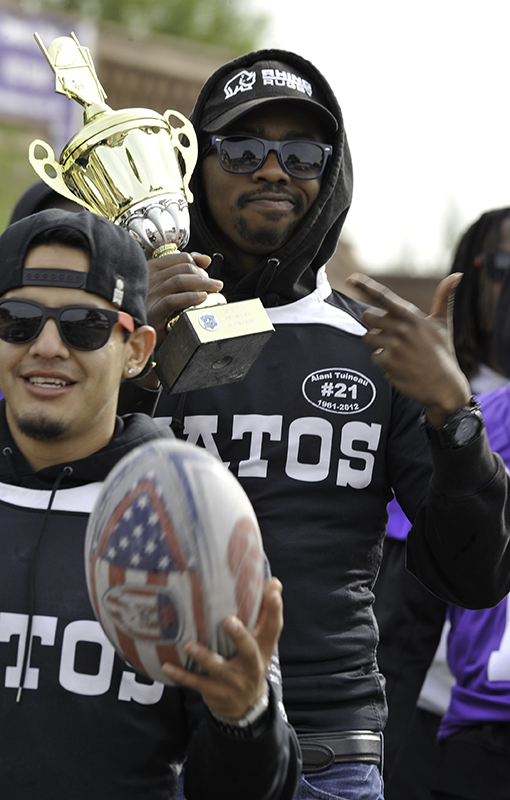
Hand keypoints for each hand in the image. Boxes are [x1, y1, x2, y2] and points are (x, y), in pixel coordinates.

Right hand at [146, 251, 222, 348]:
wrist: (141, 333)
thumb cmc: (157, 309)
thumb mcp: (169, 287)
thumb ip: (185, 270)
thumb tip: (206, 259)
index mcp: (152, 270)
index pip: (179, 258)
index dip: (197, 262)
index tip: (207, 270)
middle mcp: (149, 279)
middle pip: (182, 269)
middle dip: (203, 275)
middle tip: (214, 285)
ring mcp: (149, 295)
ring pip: (179, 281)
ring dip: (202, 284)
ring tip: (214, 290)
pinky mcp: (152, 313)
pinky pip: (172, 301)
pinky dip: (190, 298)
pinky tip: (202, 298)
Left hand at [161, 577, 282, 719]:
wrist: (247, 706)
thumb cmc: (252, 661)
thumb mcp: (263, 642)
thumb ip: (265, 613)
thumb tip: (274, 582)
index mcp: (264, 648)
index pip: (273, 628)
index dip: (275, 611)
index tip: (273, 593)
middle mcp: (251, 665)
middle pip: (248, 650)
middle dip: (239, 636)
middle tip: (229, 621)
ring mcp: (233, 681)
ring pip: (217, 668)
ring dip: (203, 656)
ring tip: (188, 644)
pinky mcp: (215, 692)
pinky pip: (196, 683)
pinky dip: (181, 675)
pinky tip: (166, 665)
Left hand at [348, 272, 470, 425]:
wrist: (443, 386)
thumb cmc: (442, 352)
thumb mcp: (443, 324)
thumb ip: (443, 298)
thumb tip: (457, 274)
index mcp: (411, 315)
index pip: (383, 296)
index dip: (365, 286)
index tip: (350, 279)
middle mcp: (400, 328)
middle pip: (367, 316)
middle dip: (373, 324)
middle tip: (388, 333)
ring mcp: (393, 345)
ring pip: (367, 337)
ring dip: (377, 344)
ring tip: (397, 351)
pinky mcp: (387, 362)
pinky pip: (374, 356)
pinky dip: (383, 361)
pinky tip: (399, 365)